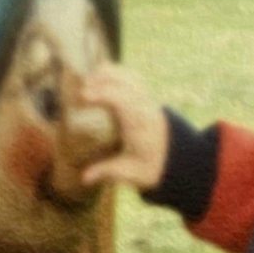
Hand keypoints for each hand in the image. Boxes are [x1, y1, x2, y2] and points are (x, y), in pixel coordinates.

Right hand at [77, 64, 168, 191]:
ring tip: (87, 84)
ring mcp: (147, 98)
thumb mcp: (130, 173)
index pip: (122, 99)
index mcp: (141, 123)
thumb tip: (84, 178)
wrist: (174, 159)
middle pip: (124, 80)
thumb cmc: (150, 166)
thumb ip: (106, 172)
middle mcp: (145, 106)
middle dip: (99, 80)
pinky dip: (114, 75)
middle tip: (79, 92)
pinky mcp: (145, 96)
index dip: (101, 94)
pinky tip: (100, 80)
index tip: (82, 97)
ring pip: (127, 75)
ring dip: (105, 75)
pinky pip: (130, 77)